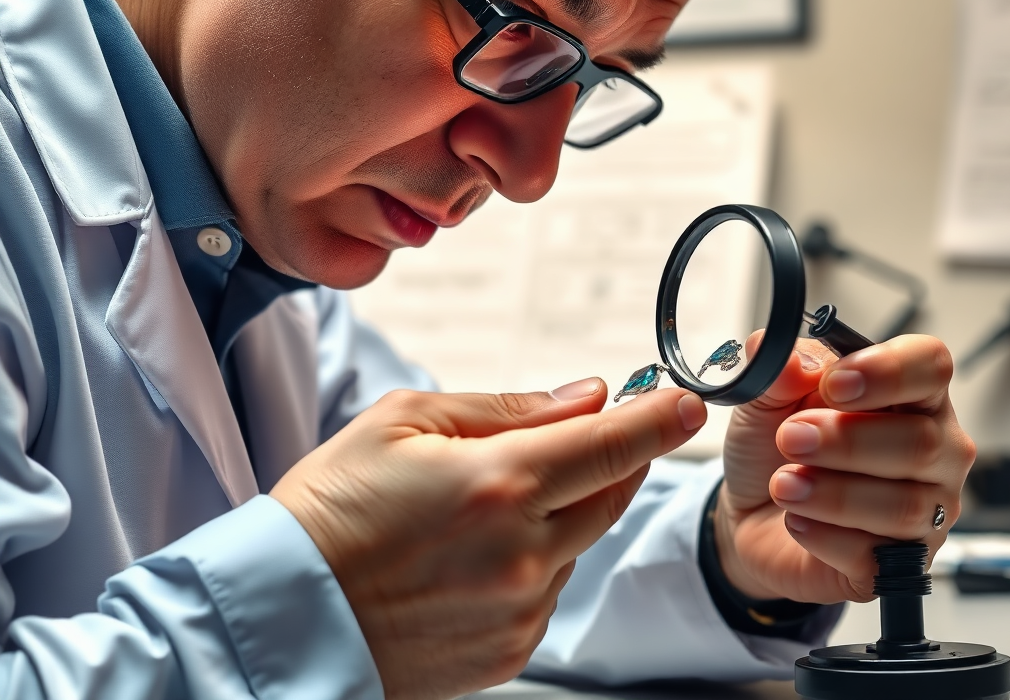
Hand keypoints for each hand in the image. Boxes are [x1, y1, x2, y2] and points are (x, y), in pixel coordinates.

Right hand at [271, 380, 706, 699]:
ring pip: (580, 542)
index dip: (658, 419)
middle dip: (616, 455)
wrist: (282, 613)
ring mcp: (519, 611)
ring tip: (485, 499)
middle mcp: (521, 555)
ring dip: (563, 507)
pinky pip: (550, 589)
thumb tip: (584, 398)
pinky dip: (537, 557)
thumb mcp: (404, 421)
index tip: (686, 401)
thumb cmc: (330, 506)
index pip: (611, 445)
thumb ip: (506, 408)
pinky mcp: (508, 651)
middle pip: (611, 493)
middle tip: (594, 428)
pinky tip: (476, 550)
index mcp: (497, 485)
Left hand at [713, 334, 975, 603]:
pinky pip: (878, 554)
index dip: (888, 371)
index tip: (835, 384)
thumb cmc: (773, 445)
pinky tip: (797, 522)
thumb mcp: (763, 396)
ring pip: (904, 506)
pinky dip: (826, 536)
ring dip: (832, 493)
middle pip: (921, 442)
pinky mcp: (901, 564)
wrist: (751, 511)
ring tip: (783, 485)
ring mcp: (926, 511)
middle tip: (790, 438)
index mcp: (905, 393)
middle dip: (845, 440)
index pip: (930, 366)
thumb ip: (777, 372)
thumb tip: (792, 363)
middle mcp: (932, 450)